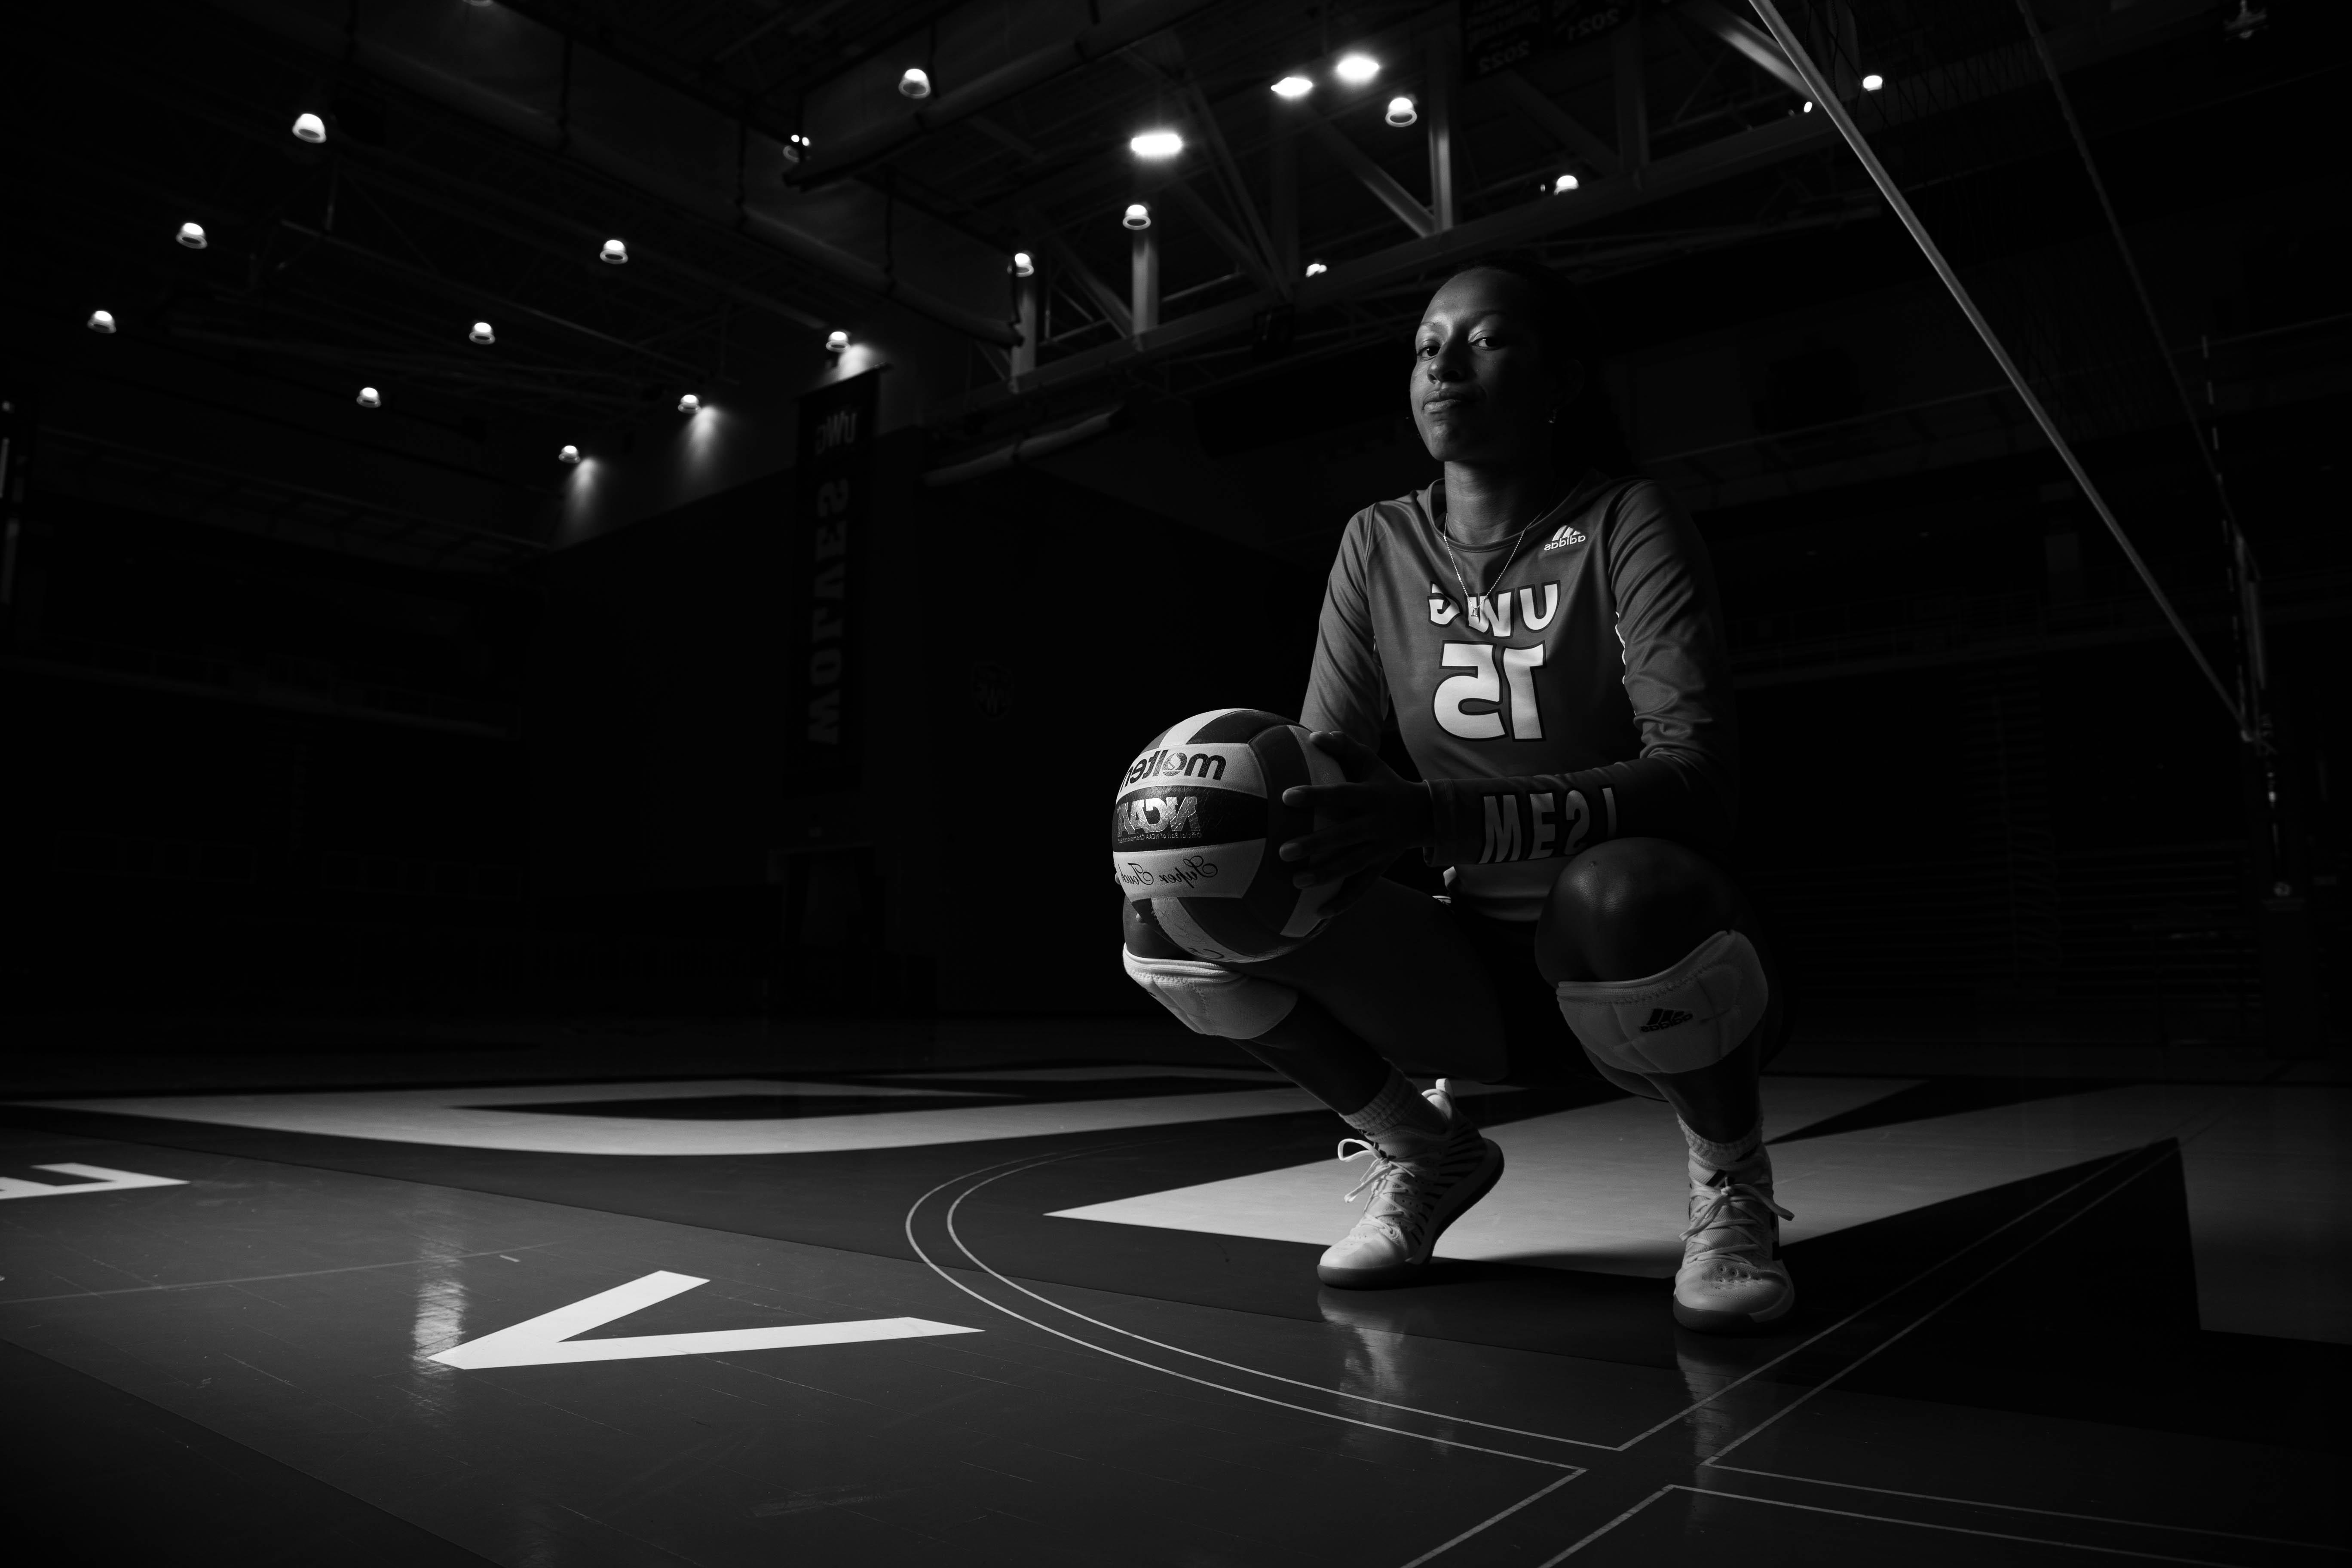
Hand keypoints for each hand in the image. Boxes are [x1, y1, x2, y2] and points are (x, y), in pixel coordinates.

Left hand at [1277, 731, 1433, 887]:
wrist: (1425, 815)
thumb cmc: (1386, 783)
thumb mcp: (1371, 762)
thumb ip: (1344, 746)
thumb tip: (1313, 736)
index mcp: (1371, 797)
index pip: (1341, 795)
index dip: (1316, 796)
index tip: (1287, 797)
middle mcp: (1376, 825)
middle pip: (1343, 836)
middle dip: (1314, 845)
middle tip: (1283, 851)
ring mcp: (1379, 850)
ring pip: (1350, 865)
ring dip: (1324, 876)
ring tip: (1295, 882)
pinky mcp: (1379, 868)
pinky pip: (1360, 888)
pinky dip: (1342, 902)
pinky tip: (1318, 914)